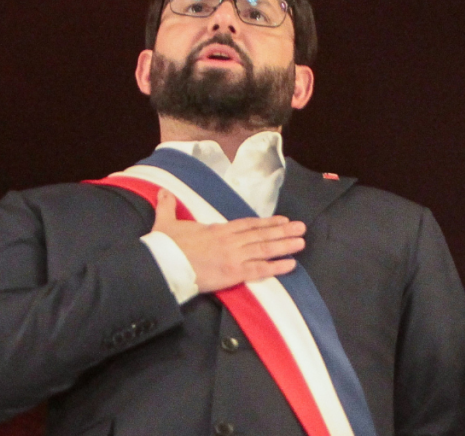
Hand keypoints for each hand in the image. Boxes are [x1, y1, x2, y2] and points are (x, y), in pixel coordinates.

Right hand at [151, 189, 303, 291]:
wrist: (163, 263)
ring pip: (265, 249)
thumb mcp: (166, 222)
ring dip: (285, 245)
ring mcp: (234, 256)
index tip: (282, 220)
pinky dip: (276, 267)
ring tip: (301, 242)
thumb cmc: (165, 245)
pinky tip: (291, 265)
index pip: (248, 224)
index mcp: (218, 229)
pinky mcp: (233, 273)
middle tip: (301, 228)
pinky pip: (259, 269)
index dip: (266, 223)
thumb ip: (167, 207)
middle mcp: (230, 241)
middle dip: (283, 231)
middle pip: (262, 235)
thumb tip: (163, 193)